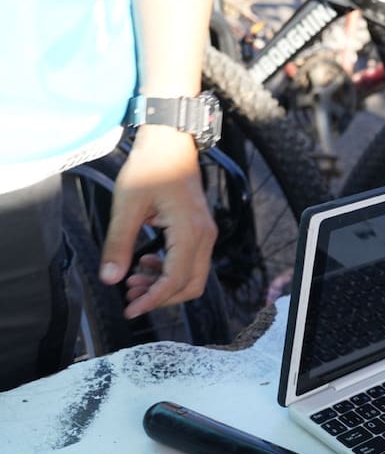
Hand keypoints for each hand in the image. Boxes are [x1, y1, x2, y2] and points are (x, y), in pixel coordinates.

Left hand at [100, 125, 216, 318]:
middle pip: (191, 285)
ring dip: (164, 286)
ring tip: (132, 282)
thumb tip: (110, 278)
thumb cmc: (150, 168)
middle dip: (161, 297)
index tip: (130, 310)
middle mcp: (204, 237)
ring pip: (192, 276)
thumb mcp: (127, 206)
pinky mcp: (200, 230)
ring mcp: (206, 234)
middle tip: (130, 298)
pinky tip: (146, 264)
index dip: (152, 300)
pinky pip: (191, 262)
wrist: (170, 144)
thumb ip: (119, 244)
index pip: (175, 280)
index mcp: (190, 232)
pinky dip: (170, 271)